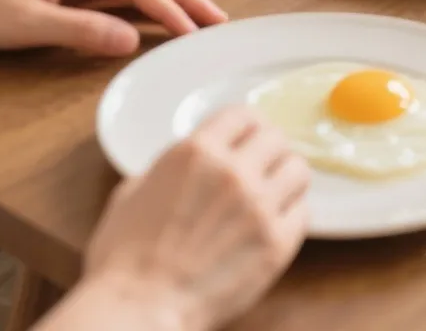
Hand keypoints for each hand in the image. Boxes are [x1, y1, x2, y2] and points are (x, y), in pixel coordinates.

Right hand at [84, 108, 308, 330]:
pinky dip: (291, 214)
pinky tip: (276, 223)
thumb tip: (185, 166)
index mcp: (197, 152)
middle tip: (262, 166)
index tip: (246, 137)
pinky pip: (302, 212)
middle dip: (268, 150)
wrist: (138, 311)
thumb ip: (167, 169)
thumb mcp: (132, 192)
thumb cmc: (123, 259)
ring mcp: (259, 207)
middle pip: (276, 137)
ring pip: (297, 169)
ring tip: (275, 192)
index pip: (242, 114)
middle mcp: (234, 171)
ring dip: (286, 178)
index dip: (245, 126)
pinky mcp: (276, 244)